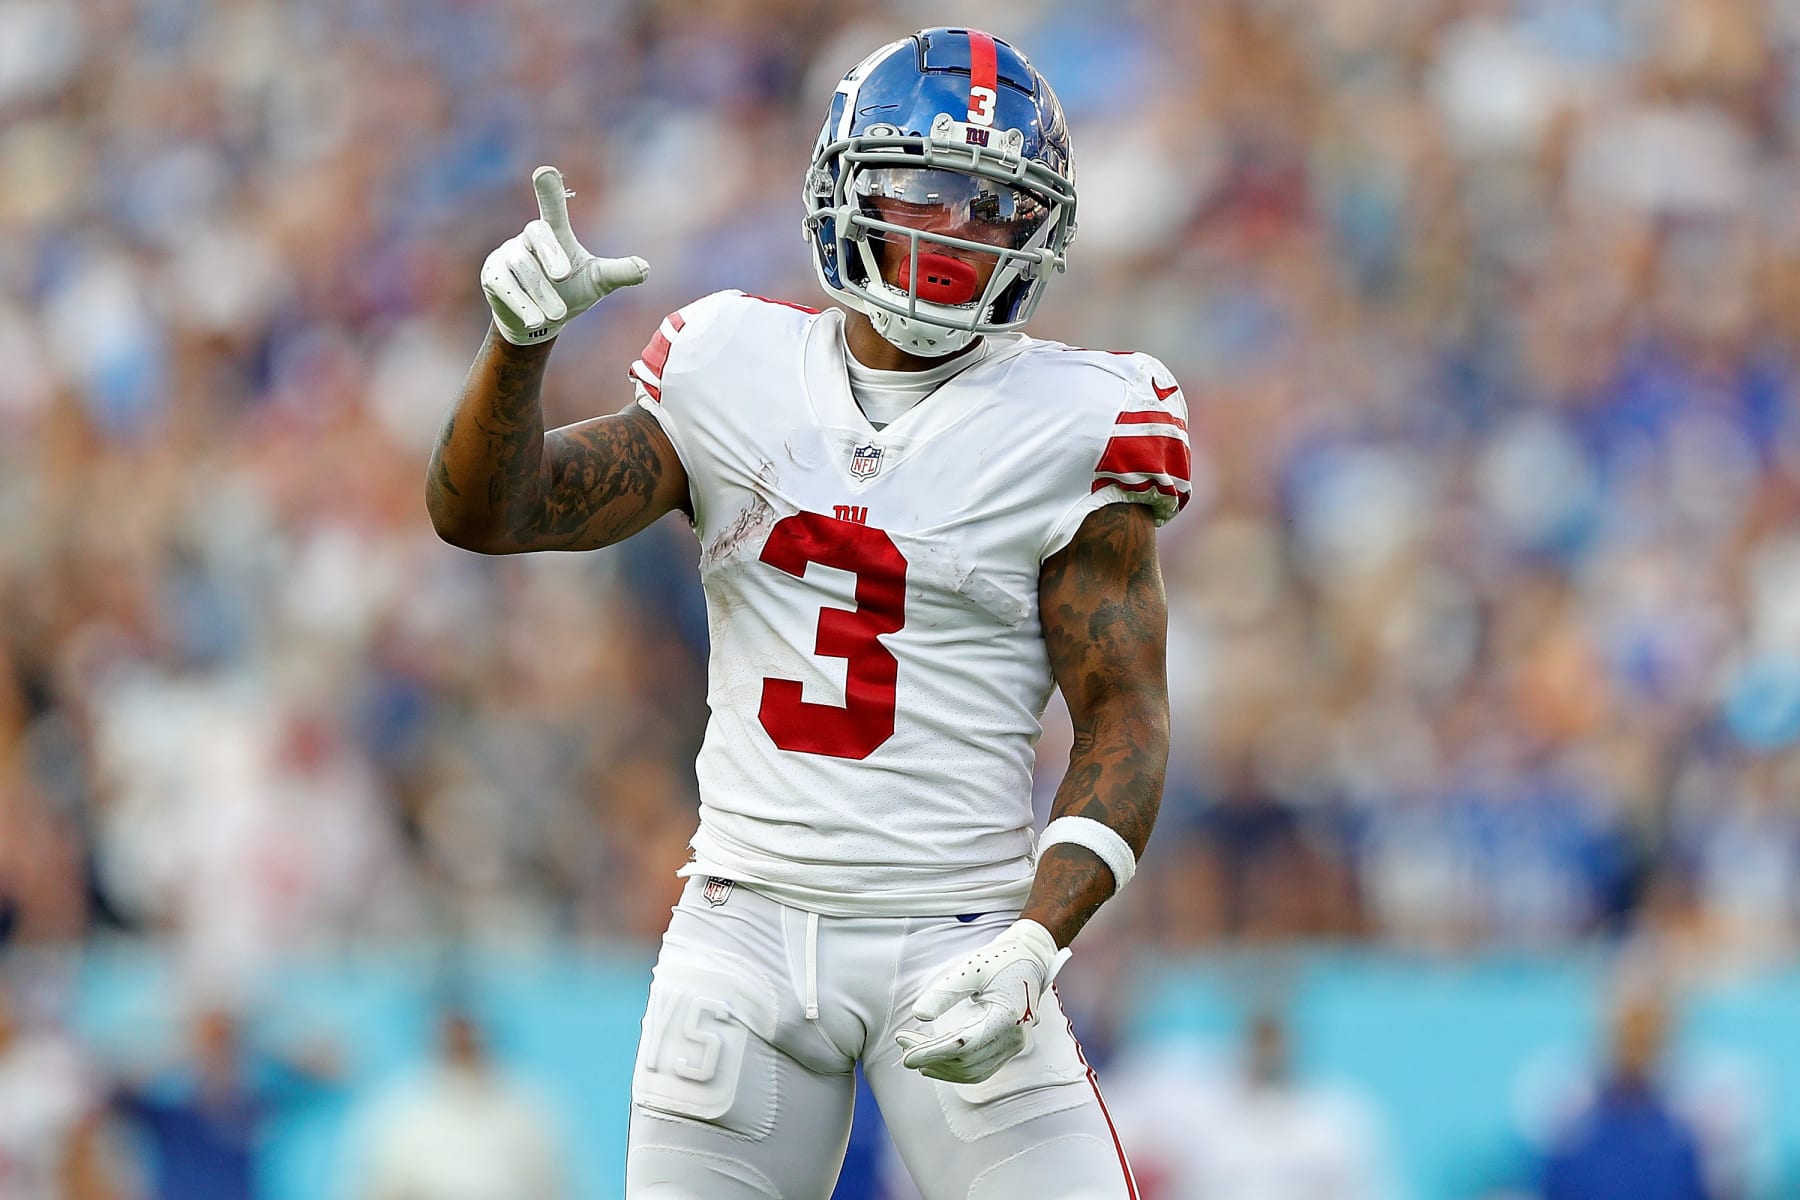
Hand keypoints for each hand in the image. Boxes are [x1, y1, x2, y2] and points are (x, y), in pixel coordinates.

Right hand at [481, 165, 649, 345]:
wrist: (540, 322)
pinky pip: (505, 286)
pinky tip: (536, 320)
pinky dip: (522, 304)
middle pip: (537, 234)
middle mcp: (529, 238)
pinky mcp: (493, 276)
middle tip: (564, 276)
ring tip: (558, 316)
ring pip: (522, 267)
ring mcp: (507, 255)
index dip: (548, 191)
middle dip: (551, 254)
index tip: (545, 171)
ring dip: (541, 293)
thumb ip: (618, 272)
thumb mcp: (598, 282)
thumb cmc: (570, 293)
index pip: (552, 208)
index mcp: (554, 233)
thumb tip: (645, 268)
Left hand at [895, 919, 1069, 1083]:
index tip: (907, 1056)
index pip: (964, 1045)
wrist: (1029, 959)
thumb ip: (945, 993)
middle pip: (965, 1061)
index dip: (933, 1053)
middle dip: (931, 1057)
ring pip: (972, 1071)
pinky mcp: (1009, 1048)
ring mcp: (1014, 1045)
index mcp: (1007, 1016)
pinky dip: (955, 1068)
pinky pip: (980, 1069)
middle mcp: (1014, 1037)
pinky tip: (936, 1061)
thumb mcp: (970, 969)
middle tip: (903, 1043)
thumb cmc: (1001, 959)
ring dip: (940, 1066)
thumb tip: (919, 1015)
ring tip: (914, 1052)